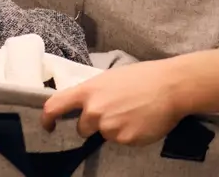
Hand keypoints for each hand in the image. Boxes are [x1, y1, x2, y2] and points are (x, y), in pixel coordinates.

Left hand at [40, 58, 189, 146]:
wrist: (171, 86)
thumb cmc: (144, 77)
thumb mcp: (111, 78)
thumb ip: (94, 92)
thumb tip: (86, 105)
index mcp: (89, 91)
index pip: (55, 106)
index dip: (47, 118)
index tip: (48, 126)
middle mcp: (94, 110)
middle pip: (81, 127)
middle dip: (93, 124)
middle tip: (115, 111)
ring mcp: (109, 127)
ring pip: (103, 134)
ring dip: (113, 128)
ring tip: (133, 113)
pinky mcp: (124, 139)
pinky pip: (121, 141)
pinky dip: (128, 134)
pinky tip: (141, 121)